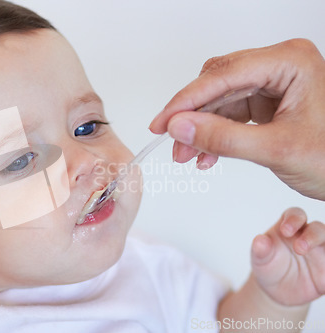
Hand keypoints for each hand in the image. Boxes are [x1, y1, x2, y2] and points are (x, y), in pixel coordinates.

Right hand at [149, 38, 324, 200]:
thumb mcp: (276, 149)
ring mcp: (272, 83)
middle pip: (217, 85)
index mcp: (289, 62)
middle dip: (192, 117)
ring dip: (200, 129)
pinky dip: (215, 134)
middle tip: (173, 142)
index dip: (186, 101)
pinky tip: (206, 155)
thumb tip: (179, 126)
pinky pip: (230, 113)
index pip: (223, 76)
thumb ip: (224, 138)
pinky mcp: (267, 102)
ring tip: (187, 155)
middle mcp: (279, 66)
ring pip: (219, 101)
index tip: (161, 123)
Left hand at [251, 207, 324, 305]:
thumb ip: (260, 250)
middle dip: (311, 236)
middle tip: (299, 248)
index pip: (295, 215)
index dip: (293, 219)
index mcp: (290, 227)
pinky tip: (324, 278)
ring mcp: (322, 252)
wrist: (276, 288)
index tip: (285, 231)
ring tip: (317, 259)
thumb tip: (259, 241)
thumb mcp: (261, 259)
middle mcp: (309, 236)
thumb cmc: (268, 266)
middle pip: (318, 228)